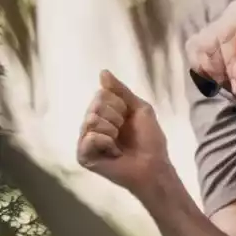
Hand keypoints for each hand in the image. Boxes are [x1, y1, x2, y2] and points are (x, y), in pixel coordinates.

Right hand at [76, 71, 172, 194]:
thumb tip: (103, 72)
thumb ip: (121, 91)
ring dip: (112, 129)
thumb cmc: (149, 138)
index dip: (120, 104)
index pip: (102, 94)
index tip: (129, 117)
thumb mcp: (140, 108)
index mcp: (103, 113)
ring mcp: (85, 141)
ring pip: (92, 120)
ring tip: (118, 142)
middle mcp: (90, 125)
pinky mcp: (83, 155)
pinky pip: (90, 137)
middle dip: (117, 116)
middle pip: (95, 105)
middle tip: (123, 131)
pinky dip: (106, 142)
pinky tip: (112, 152)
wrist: (153, 163)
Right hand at [183, 0, 235, 101]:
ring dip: (218, 79)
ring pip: (199, 54)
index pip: (229, 33)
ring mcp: (219, 29)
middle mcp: (232, 12)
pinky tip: (232, 85)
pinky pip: (196, 62)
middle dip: (226, 75)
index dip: (233, 63)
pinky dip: (210, 79)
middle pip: (209, 44)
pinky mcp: (210, 47)